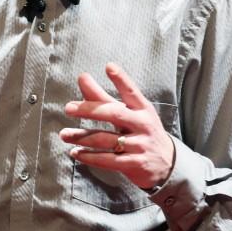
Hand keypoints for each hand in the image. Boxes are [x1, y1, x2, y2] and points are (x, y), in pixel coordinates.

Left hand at [59, 62, 175, 189]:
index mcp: (142, 109)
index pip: (132, 92)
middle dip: (90, 110)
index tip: (109, 67)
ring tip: (64, 134)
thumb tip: (82, 77)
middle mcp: (142, 125)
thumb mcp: (128, 112)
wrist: (167, 163)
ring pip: (106, 139)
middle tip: (68, 108)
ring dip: (82, 137)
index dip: (122, 80)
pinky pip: (108, 160)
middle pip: (114, 114)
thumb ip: (103, 97)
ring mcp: (140, 145)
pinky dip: (89, 157)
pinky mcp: (135, 164)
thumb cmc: (141, 131)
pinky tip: (76, 153)